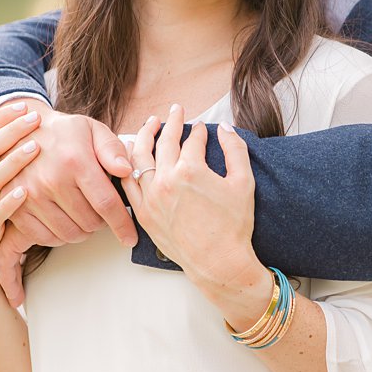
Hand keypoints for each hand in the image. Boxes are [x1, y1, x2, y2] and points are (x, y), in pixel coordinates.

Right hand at [1, 100, 134, 248]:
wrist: (18, 132)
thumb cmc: (63, 133)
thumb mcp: (92, 130)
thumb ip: (113, 150)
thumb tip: (126, 171)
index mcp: (76, 161)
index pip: (106, 204)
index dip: (122, 224)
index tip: (131, 238)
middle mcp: (51, 181)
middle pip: (89, 223)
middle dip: (102, 223)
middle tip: (100, 212)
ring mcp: (29, 196)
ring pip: (68, 234)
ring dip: (81, 231)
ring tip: (83, 215)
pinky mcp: (14, 207)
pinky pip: (43, 237)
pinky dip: (58, 236)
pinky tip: (64, 221)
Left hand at [125, 107, 270, 320]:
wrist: (217, 261)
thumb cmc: (234, 225)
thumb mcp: (244, 183)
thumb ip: (236, 151)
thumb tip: (226, 129)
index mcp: (191, 171)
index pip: (193, 141)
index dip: (199, 131)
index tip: (202, 127)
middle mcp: (166, 180)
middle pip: (164, 143)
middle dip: (171, 123)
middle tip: (175, 110)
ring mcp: (150, 197)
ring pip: (139, 157)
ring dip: (144, 136)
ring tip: (149, 124)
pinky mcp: (143, 213)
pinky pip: (128, 183)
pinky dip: (127, 165)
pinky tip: (131, 154)